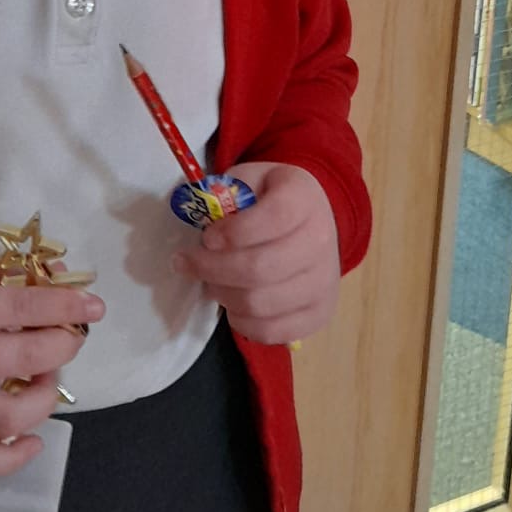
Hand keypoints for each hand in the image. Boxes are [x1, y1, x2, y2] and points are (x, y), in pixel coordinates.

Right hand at [0, 262, 104, 474]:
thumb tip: (38, 284)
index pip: (27, 309)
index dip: (67, 307)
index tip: (94, 307)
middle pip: (31, 360)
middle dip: (64, 348)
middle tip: (69, 340)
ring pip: (12, 415)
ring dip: (46, 400)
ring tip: (49, 384)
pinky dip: (10, 458)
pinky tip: (31, 442)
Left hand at [174, 162, 339, 345]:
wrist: (311, 220)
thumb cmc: (269, 198)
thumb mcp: (247, 180)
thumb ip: (223, 194)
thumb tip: (197, 221)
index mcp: (302, 199)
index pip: (272, 218)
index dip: (233, 232)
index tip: (207, 237)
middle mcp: (321, 241)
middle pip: (258, 268)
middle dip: (211, 268)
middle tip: (187, 263)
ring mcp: (324, 282)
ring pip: (259, 303)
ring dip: (221, 294)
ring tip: (209, 281)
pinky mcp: (319, 313)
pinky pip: (272, 331)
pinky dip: (241, 321)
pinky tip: (231, 301)